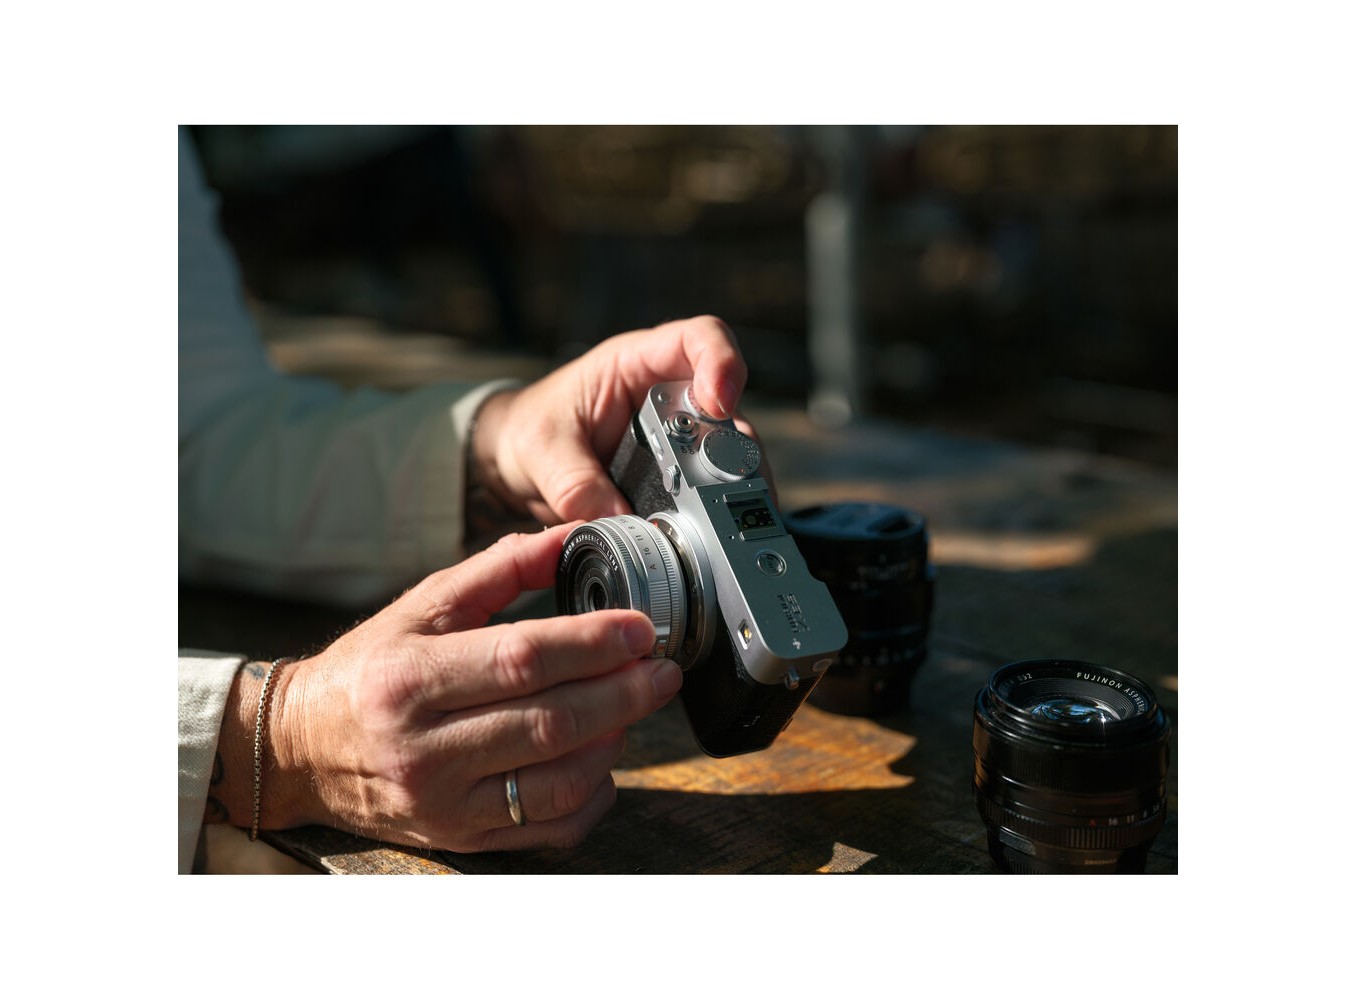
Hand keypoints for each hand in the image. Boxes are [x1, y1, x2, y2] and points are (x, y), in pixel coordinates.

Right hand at [254, 524, 681, 851]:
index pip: (522, 659)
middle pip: (550, 722)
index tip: (640, 628)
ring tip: (633, 706)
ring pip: (557, 781)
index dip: (592, 644)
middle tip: (662, 668)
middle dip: (623, 693)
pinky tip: (604, 757)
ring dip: (613, 741)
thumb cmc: (369, 668)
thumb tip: (572, 536)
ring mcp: (444, 803)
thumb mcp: (422, 606)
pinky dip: (593, 794)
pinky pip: (549, 827)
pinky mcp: (461, 838)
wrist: (300, 750)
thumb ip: (500, 569)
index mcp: (411, 679)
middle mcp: (424, 748)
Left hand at [472, 314, 769, 523]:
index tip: (719, 403)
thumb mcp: (540, 451)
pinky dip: (720, 508)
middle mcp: (670, 395)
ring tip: (724, 515)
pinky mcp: (682, 475)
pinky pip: (715, 487)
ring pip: (732, 451)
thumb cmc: (532, 431)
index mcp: (636, 362)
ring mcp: (682, 436)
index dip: (722, 363)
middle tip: (723, 482)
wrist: (519, 462)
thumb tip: (617, 520)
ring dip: (734, 483)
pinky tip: (716, 530)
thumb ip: (574, 483)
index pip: (699, 339)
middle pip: (730, 406)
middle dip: (734, 444)